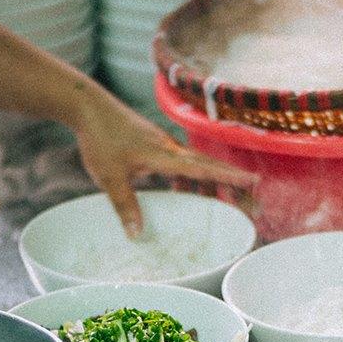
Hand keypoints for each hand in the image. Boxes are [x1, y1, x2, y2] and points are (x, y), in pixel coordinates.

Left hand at [70, 86, 255, 235]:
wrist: (88, 106)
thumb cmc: (100, 139)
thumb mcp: (110, 177)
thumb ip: (125, 205)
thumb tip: (137, 234)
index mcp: (164, 156)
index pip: (203, 169)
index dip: (229, 178)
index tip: (254, 182)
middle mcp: (170, 149)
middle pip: (209, 167)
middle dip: (231, 182)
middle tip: (253, 196)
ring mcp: (163, 145)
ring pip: (196, 165)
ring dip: (210, 182)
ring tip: (222, 201)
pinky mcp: (154, 144)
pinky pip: (180, 164)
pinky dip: (189, 178)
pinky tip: (181, 190)